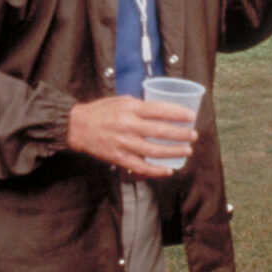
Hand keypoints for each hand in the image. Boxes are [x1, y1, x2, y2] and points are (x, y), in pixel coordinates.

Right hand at [65, 96, 195, 176]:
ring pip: (155, 151)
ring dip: (174, 151)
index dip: (178, 114)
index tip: (191, 116)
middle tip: (194, 135)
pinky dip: (156, 170)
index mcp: (131, 108)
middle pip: (162, 131)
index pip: (160, 110)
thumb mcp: (121, 101)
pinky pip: (141, 167)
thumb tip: (161, 109)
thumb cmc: (100, 111)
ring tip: (187, 150)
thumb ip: (140, 105)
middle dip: (181, 134)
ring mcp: (125, 143)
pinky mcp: (119, 158)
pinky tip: (168, 170)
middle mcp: (129, 125)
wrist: (77, 127)